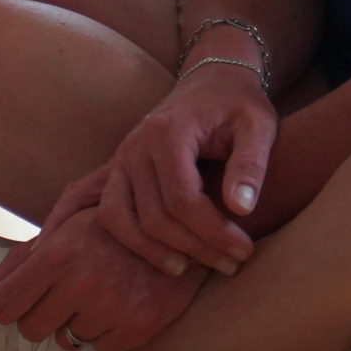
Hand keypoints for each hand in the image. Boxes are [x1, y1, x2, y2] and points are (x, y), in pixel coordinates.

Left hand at [0, 207, 208, 350]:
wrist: (178, 227)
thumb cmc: (113, 224)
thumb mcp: (65, 225)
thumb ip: (22, 259)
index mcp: (56, 254)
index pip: (3, 307)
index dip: (8, 306)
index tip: (20, 301)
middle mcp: (81, 283)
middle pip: (31, 330)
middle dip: (39, 317)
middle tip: (59, 299)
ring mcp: (111, 308)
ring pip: (67, 341)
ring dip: (76, 324)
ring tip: (97, 295)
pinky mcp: (139, 327)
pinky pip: (101, 349)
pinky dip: (106, 333)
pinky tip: (119, 305)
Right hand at [93, 63, 279, 277]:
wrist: (212, 80)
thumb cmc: (238, 104)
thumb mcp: (258, 125)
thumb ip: (251, 164)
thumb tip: (242, 209)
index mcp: (167, 132)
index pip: (183, 199)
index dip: (214, 232)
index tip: (244, 251)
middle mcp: (135, 146)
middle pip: (153, 216)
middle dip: (194, 248)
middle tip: (231, 265)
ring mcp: (121, 158)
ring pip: (118, 218)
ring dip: (149, 251)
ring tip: (186, 270)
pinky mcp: (117, 169)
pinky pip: (96, 206)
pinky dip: (92, 231)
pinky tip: (94, 252)